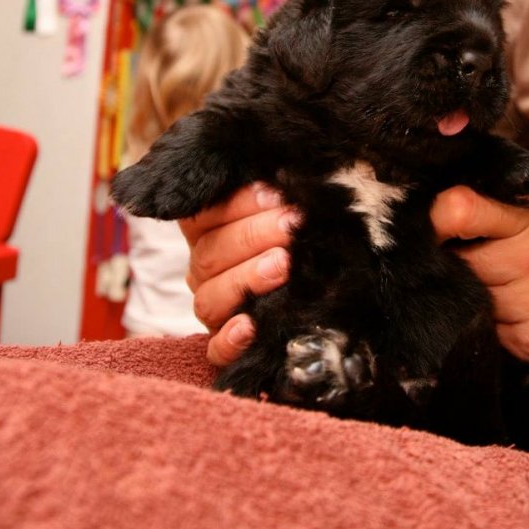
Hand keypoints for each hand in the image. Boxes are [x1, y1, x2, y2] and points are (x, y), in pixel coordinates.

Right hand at [179, 184, 297, 365]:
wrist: (326, 294)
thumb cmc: (299, 239)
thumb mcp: (283, 211)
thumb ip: (273, 197)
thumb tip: (286, 177)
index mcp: (208, 234)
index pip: (202, 217)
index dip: (236, 205)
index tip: (275, 195)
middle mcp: (204, 272)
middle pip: (210, 254)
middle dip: (253, 236)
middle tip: (290, 224)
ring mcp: (214, 311)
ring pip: (210, 299)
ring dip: (247, 279)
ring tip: (283, 264)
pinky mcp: (226, 348)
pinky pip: (216, 350)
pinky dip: (230, 340)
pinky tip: (251, 326)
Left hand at [430, 186, 528, 369]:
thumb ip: (511, 207)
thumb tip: (450, 201)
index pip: (461, 211)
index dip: (436, 217)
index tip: (434, 223)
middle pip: (458, 261)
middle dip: (458, 259)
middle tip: (475, 257)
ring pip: (470, 298)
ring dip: (476, 293)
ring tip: (507, 285)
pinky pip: (487, 329)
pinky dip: (495, 321)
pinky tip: (521, 312)